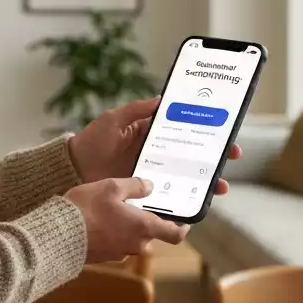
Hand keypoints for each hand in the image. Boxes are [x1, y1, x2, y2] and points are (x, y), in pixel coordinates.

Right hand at [65, 177, 189, 262]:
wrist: (57, 235)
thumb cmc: (87, 208)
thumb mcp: (111, 187)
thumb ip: (134, 186)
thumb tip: (149, 187)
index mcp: (143, 228)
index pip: (174, 234)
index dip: (182, 227)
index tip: (184, 220)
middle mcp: (136, 244)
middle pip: (150, 233)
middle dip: (146, 220)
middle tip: (137, 204)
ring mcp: (119, 253)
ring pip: (132, 238)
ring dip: (128, 226)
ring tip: (114, 210)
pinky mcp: (103, 258)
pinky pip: (115, 244)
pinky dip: (112, 234)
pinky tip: (98, 221)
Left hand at [67, 97, 241, 196]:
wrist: (71, 170)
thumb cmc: (91, 141)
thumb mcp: (114, 119)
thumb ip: (138, 109)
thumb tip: (164, 99)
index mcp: (151, 133)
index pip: (186, 131)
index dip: (207, 132)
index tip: (226, 135)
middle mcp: (156, 154)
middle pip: (192, 156)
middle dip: (214, 158)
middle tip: (230, 158)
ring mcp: (152, 175)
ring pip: (186, 177)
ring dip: (205, 182)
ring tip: (220, 186)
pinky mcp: (145, 193)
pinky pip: (169, 196)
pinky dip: (184, 200)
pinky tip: (195, 203)